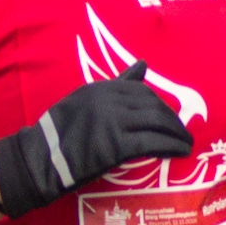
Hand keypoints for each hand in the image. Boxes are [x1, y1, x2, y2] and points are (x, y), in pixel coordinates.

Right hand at [0, 61, 192, 218]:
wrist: (40, 159)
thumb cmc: (59, 133)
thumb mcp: (84, 100)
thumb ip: (115, 85)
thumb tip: (143, 64)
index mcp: (100, 88)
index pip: (142, 91)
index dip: (159, 105)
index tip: (167, 118)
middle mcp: (108, 100)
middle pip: (153, 106)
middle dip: (172, 121)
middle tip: (182, 134)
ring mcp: (112, 121)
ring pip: (157, 123)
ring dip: (176, 134)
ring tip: (185, 144)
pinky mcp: (115, 144)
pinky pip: (152, 142)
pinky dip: (170, 147)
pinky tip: (178, 153)